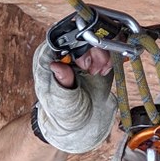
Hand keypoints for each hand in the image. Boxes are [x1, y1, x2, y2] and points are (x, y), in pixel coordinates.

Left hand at [30, 39, 115, 153]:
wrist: (83, 125)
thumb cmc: (66, 114)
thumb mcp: (63, 102)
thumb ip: (61, 83)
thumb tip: (55, 65)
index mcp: (49, 58)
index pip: (62, 38)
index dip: (76, 46)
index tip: (83, 65)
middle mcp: (65, 52)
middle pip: (83, 35)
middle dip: (93, 50)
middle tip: (93, 70)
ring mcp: (82, 54)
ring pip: (97, 39)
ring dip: (103, 53)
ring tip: (99, 72)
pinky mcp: (96, 58)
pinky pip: (107, 47)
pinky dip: (110, 55)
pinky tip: (105, 70)